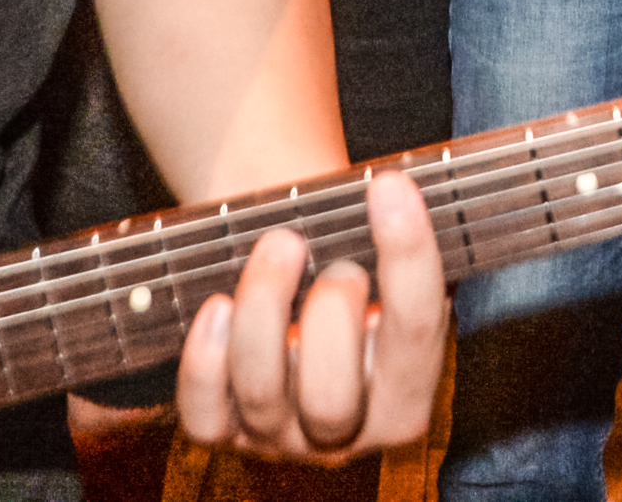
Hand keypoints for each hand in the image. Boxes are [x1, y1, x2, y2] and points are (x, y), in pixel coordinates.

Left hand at [174, 170, 446, 461]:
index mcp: (406, 394)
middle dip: (327, 312)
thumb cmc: (341, 268)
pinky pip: (204, 417)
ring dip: (262, 311)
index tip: (389, 185)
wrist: (290, 298)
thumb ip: (392, 242)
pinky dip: (206, 361)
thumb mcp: (380, 262)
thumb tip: (397, 188)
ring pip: (263, 394)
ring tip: (276, 243)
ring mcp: (279, 436)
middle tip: (327, 251)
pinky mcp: (223, 431)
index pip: (416, 333)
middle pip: (332, 396)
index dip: (408, 256)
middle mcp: (345, 430)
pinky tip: (217, 306)